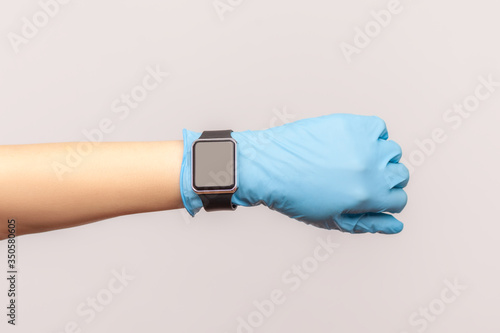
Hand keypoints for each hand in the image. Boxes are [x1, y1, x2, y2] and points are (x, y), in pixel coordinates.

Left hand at [180, 114, 408, 233]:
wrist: (266, 166)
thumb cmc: (296, 197)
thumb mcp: (333, 219)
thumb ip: (369, 223)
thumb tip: (397, 226)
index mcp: (368, 196)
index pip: (399, 199)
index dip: (385, 201)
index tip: (369, 196)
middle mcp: (370, 168)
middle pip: (400, 174)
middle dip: (385, 180)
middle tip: (359, 180)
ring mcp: (362, 143)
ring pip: (392, 150)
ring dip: (380, 157)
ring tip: (353, 161)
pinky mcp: (350, 123)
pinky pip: (378, 127)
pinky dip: (372, 135)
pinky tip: (352, 144)